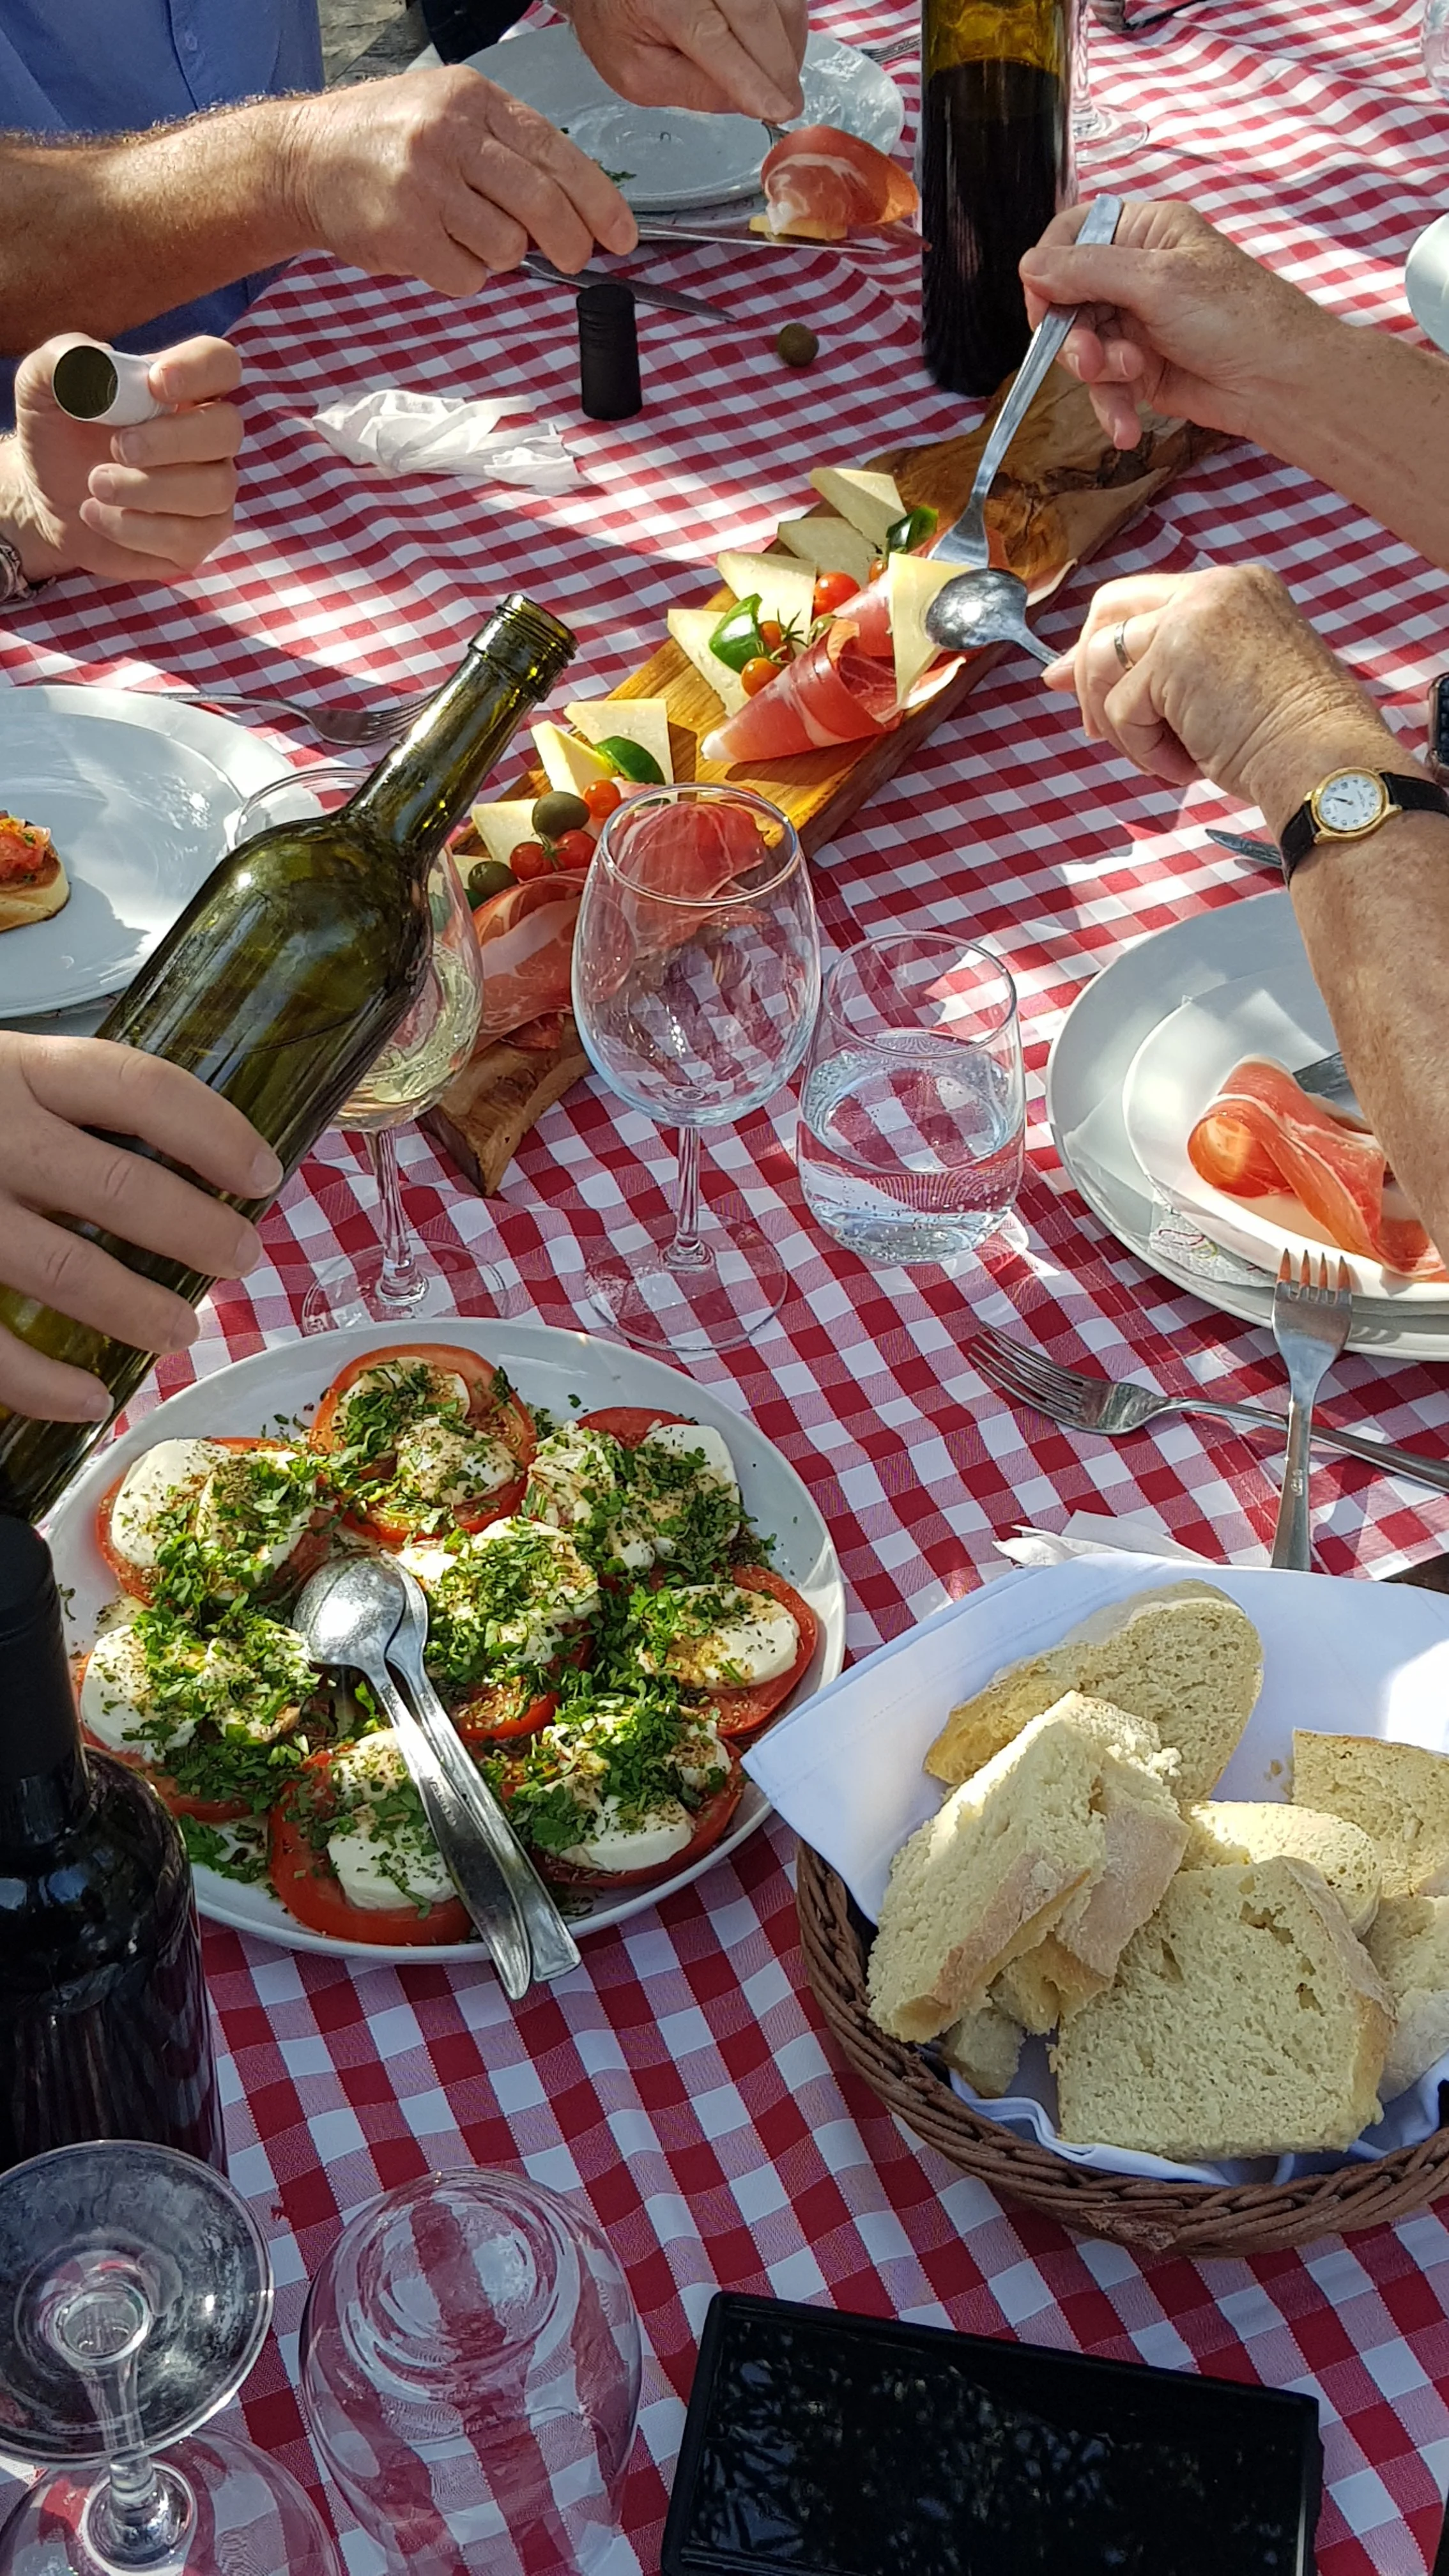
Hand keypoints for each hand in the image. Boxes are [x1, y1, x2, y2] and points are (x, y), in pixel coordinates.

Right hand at [0, 1037, 279, 1423]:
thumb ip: (64, 1104)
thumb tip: (184, 1160)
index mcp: (16, 1069)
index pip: (140, 1089)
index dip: (215, 1132)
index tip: (262, 1172)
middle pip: (121, 1186)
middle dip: (198, 1231)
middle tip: (240, 1258)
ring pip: (68, 1270)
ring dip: (138, 1310)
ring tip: (180, 1330)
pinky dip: (43, 1383)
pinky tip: (90, 1399)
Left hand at [8, 335, 241, 585]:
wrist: (43, 497)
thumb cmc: (56, 433)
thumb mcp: (41, 384)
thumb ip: (65, 359)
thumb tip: (104, 362)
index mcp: (181, 389)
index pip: (220, 364)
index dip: (199, 369)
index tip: (155, 384)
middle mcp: (207, 440)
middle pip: (228, 429)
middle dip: (172, 440)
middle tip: (119, 447)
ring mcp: (209, 492)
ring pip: (212, 490)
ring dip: (145, 488)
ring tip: (94, 485)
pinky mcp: (195, 540)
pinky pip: (187, 538)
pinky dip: (133, 528)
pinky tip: (96, 515)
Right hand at [283, 66, 637, 292]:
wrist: (303, 158)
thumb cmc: (382, 142)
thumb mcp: (449, 116)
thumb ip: (507, 154)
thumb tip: (570, 211)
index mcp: (472, 100)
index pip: (556, 154)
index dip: (598, 202)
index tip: (620, 234)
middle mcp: (450, 135)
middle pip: (541, 204)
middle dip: (569, 243)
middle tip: (572, 259)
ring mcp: (425, 183)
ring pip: (506, 247)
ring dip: (498, 256)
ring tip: (466, 237)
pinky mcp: (404, 232)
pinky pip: (467, 277)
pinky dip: (461, 276)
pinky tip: (436, 252)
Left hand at [563, 0, 806, 119]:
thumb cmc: (619, 23)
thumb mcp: (638, 73)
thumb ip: (691, 90)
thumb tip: (746, 101)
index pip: (714, 39)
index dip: (751, 79)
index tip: (779, 110)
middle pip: (754, 14)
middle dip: (778, 67)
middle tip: (789, 106)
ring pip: (778, 0)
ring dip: (788, 46)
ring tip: (781, 82)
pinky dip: (788, 24)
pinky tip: (778, 51)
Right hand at [1018, 198, 1328, 451]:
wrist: (1279, 381)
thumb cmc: (1234, 316)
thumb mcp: (1157, 282)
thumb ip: (1088, 271)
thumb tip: (1029, 265)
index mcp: (1144, 234)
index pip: (1073, 237)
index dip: (1051, 272)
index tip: (1046, 307)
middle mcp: (1135, 275)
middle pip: (1069, 301)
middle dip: (1076, 336)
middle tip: (1091, 361)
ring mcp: (1137, 324)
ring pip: (1083, 348)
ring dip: (1099, 372)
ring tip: (1131, 378)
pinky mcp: (1142, 371)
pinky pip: (1106, 386)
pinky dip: (1112, 407)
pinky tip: (1126, 427)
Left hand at [1041, 563, 1392, 820]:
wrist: (1324, 761)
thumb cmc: (1287, 741)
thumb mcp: (1220, 688)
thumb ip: (1160, 668)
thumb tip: (1062, 675)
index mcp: (1233, 589)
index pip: (1143, 601)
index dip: (1101, 642)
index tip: (1072, 684)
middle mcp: (1212, 588)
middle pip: (1108, 609)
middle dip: (1087, 673)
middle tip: (1096, 728)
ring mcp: (1192, 615)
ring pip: (1102, 662)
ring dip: (1122, 726)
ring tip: (1164, 757)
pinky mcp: (1173, 655)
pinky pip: (1122, 710)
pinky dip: (1145, 751)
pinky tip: (1187, 766)